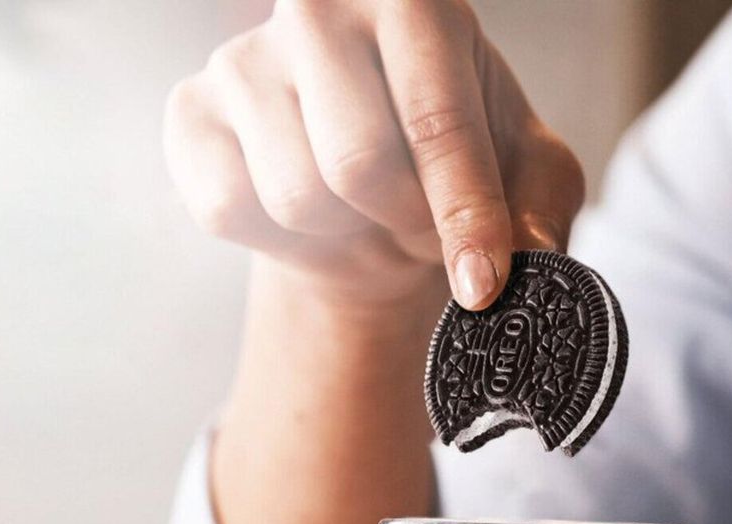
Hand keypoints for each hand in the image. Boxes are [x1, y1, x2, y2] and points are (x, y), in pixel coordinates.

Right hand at [164, 0, 582, 310]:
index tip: (482, 286)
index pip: (436, 118)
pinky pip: (225, 208)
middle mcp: (317, 5)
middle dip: (403, 223)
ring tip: (365, 215)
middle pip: (356, 162)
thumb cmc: (449, 167)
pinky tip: (306, 216)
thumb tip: (530, 256)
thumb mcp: (525, 177)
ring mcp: (243, 58)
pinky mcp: (190, 114)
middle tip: (422, 228)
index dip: (464, 215)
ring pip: (294, 196)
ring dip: (343, 234)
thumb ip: (541, 207)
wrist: (362, 189)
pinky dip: (278, 238)